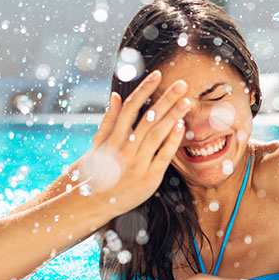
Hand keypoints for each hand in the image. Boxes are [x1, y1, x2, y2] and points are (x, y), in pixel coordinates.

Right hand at [80, 71, 190, 213]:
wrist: (92, 204)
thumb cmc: (96, 173)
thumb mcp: (98, 145)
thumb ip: (108, 120)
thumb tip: (116, 96)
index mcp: (113, 137)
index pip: (132, 106)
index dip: (145, 89)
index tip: (158, 75)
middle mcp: (125, 148)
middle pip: (149, 117)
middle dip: (166, 99)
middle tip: (182, 84)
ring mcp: (137, 163)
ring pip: (157, 134)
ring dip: (173, 116)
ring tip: (187, 101)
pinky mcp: (149, 178)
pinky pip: (163, 156)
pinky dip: (172, 141)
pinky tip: (181, 126)